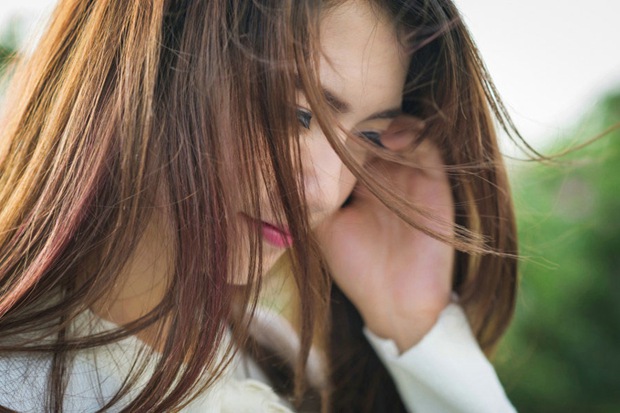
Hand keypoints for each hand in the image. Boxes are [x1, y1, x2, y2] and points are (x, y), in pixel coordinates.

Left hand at [316, 117, 454, 351]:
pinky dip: (409, 134)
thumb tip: (277, 161)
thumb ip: (307, 192)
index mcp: (354, 175)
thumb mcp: (320, 224)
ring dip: (377, 118)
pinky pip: (425, 145)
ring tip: (357, 118)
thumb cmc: (355, 266)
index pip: (340, 134)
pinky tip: (387, 139)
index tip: (305, 109)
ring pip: (394, 125)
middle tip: (330, 99)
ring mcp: (407, 170)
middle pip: (367, 122)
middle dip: (350, 110)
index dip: (326, 119)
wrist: (395, 301)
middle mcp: (381, 167)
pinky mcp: (433, 180)